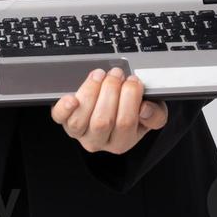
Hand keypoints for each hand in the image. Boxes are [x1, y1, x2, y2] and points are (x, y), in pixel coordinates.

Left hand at [50, 67, 167, 154]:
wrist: (112, 110)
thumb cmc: (131, 111)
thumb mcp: (150, 114)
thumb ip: (155, 114)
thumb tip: (146, 109)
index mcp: (122, 142)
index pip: (126, 123)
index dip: (130, 97)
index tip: (134, 80)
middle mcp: (99, 141)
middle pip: (102, 121)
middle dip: (111, 91)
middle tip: (118, 74)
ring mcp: (79, 132)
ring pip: (81, 119)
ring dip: (92, 92)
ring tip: (100, 76)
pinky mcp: (64, 120)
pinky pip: (60, 117)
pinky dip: (65, 107)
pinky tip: (72, 98)